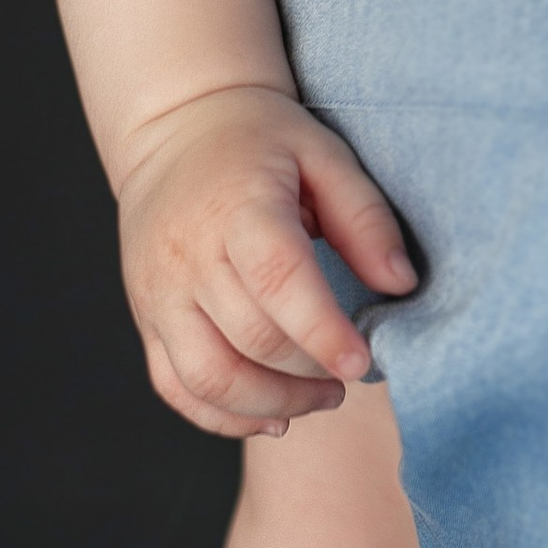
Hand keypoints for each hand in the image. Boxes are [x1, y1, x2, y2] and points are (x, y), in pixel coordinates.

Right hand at [117, 84, 415, 436]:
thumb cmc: (261, 142)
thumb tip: (401, 284)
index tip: (362, 362)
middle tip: (351, 374)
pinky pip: (176, 388)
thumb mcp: (324, 155)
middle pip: (249, 340)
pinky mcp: (146, 319)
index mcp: (237, 208)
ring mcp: (158, 294)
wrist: (175, 130)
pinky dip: (222, 417)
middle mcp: (188, 257)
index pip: (278, 282)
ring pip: (207, 378)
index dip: (322, 331)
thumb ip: (365, 218)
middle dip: (309, 374)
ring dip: (271, 405)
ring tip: (319, 398)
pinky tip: (270, 415)